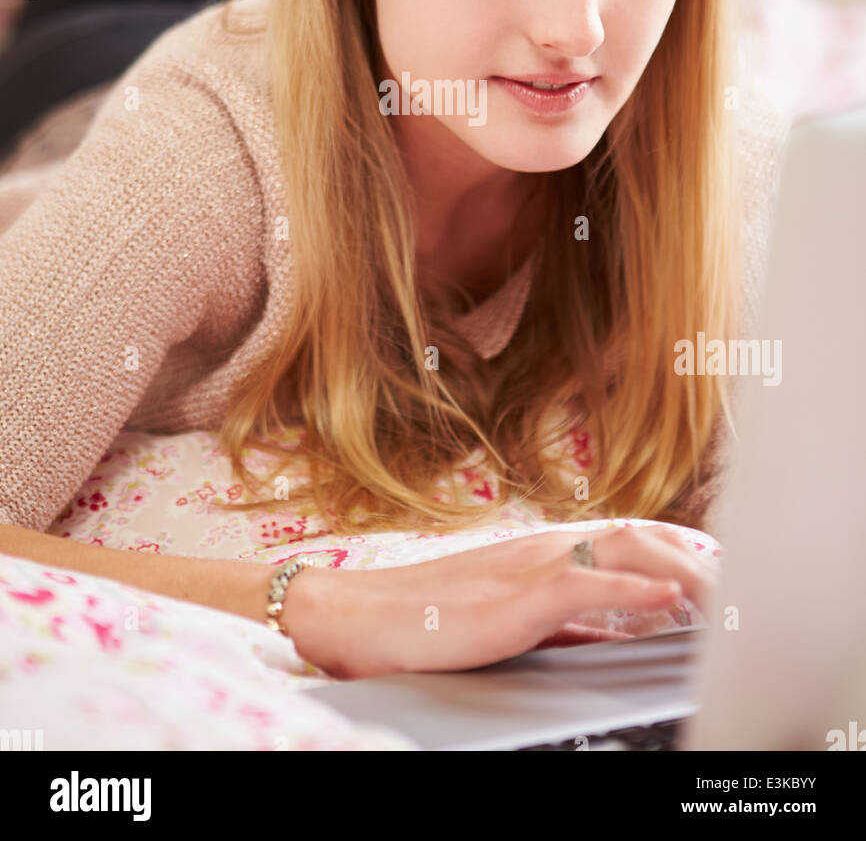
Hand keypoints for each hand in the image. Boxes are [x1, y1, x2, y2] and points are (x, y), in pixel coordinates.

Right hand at [281, 523, 719, 679]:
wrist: (357, 617)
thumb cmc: (424, 618)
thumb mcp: (508, 616)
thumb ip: (563, 618)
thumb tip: (613, 629)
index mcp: (541, 549)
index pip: (627, 537)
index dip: (679, 549)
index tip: (716, 569)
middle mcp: (541, 546)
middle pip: (637, 536)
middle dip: (692, 555)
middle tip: (731, 583)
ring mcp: (527, 566)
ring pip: (622, 552)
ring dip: (679, 570)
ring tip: (718, 591)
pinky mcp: (513, 599)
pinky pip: (584, 586)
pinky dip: (632, 592)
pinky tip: (665, 602)